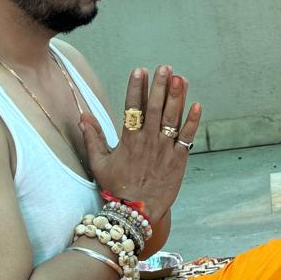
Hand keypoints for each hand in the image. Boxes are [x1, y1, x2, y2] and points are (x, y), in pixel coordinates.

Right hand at [80, 65, 201, 218]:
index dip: (136, 88)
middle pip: (154, 108)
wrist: (137, 212)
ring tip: (180, 78)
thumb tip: (83, 116)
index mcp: (128, 140)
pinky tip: (197, 105)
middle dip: (159, 86)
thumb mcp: (99, 163)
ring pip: (172, 119)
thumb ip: (92, 138)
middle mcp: (147, 142)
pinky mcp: (179, 160)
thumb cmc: (116, 188)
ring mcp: (164, 150)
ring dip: (177, 97)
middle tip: (164, 67)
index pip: (132, 108)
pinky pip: (187, 138)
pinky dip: (193, 122)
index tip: (139, 71)